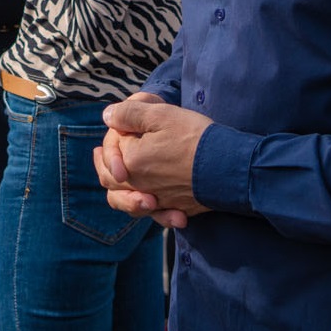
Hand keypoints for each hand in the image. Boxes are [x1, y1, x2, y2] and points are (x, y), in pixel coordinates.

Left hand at [93, 95, 210, 227]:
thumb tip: (107, 117)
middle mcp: (139, 185)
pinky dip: (153, 211)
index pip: (112, 147)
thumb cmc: (196, 138)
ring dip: (121, 192)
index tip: (126, 122)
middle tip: (99, 155)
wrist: (231, 167)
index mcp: (130, 161)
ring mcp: (158, 200)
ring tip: (120, 181)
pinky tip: (155, 205)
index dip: (117, 131)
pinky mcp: (176, 208)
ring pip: (128, 202)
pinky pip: (156, 215)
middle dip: (105, 165)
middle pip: (110, 179)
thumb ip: (128, 114)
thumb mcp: (161, 115)